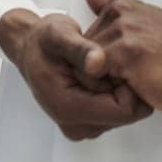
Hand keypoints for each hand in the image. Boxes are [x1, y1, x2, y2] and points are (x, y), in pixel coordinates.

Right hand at [0, 8, 152, 140]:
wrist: (31, 49)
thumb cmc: (44, 42)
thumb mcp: (60, 35)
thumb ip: (81, 49)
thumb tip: (98, 63)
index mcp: (68, 108)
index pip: (124, 110)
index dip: (130, 84)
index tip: (121, 62)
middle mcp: (74, 125)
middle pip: (127, 113)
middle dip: (124, 86)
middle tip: (108, 62)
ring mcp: (80, 126)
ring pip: (124, 112)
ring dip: (119, 88)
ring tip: (103, 67)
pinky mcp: (86, 122)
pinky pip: (116, 111)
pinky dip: (115, 91)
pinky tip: (103, 74)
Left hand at [80, 0, 161, 120]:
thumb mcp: (145, 23)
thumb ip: (109, 5)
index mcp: (124, 5)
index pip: (86, 35)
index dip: (102, 56)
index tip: (129, 60)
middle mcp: (122, 12)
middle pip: (84, 52)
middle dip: (101, 70)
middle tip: (137, 73)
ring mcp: (125, 30)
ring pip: (87, 65)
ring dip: (106, 81)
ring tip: (139, 79)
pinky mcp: (127, 52)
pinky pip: (95, 75)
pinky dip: (110, 88)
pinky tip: (138, 85)